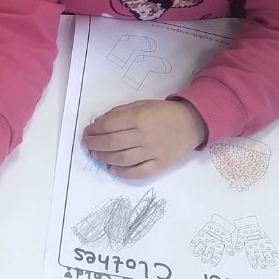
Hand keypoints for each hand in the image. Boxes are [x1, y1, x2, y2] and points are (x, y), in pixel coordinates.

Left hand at [81, 100, 206, 179]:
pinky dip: (123, 173)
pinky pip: (138, 172)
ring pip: (122, 159)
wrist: (191, 123)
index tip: (87, 132)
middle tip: (87, 145)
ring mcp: (153, 152)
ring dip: (104, 158)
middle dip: (94, 145)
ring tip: (96, 156)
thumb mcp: (141, 105)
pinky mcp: (160, 164)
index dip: (94, 130)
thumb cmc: (164, 112)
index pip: (109, 126)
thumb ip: (120, 112)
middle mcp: (144, 136)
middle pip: (112, 143)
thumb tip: (99, 123)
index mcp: (139, 117)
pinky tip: (112, 169)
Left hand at [190, 214, 236, 265]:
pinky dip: (194, 241)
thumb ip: (229, 246)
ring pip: (202, 247)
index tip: (213, 264)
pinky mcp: (202, 234)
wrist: (221, 222)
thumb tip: (231, 254)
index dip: (215, 260)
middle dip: (206, 256)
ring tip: (196, 254)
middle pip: (208, 252)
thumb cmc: (225, 231)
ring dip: (199, 250)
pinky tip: (192, 244)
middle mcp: (211, 245)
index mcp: (218, 247)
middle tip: (204, 260)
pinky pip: (197, 238)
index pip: (216, 255)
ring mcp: (206, 240)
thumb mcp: (228, 238)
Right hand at [234, 216, 277, 268]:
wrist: (249, 226)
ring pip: (266, 253)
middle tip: (264, 266)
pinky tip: (276, 255)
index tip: (254, 266)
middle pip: (259, 256)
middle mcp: (256, 248)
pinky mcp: (266, 241)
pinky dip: (273, 250)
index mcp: (249, 248)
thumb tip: (237, 248)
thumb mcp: (241, 237)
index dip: (252, 261)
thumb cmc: (244, 233)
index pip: (251, 256)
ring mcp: (262, 245)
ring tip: (272, 263)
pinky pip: (270, 247)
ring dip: (269, 258)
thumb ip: (239, 243)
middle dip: (262, 261)